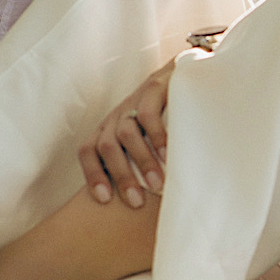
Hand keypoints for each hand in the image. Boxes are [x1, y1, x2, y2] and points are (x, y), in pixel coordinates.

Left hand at [78, 60, 174, 206]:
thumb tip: (145, 206)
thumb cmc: (171, 117)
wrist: (190, 73)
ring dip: (140, 162)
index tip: (104, 200)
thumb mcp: (150, 140)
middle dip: (120, 177)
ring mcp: (134, 100)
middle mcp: (117, 115)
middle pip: (105, 147)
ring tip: (157, 185)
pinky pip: (147, 115)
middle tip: (137, 203)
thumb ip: (143, 164)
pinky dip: (156, 137)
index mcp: (110, 128)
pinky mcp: (153, 87)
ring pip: (125, 134)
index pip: (88, 150)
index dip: (92, 174)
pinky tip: (169, 155)